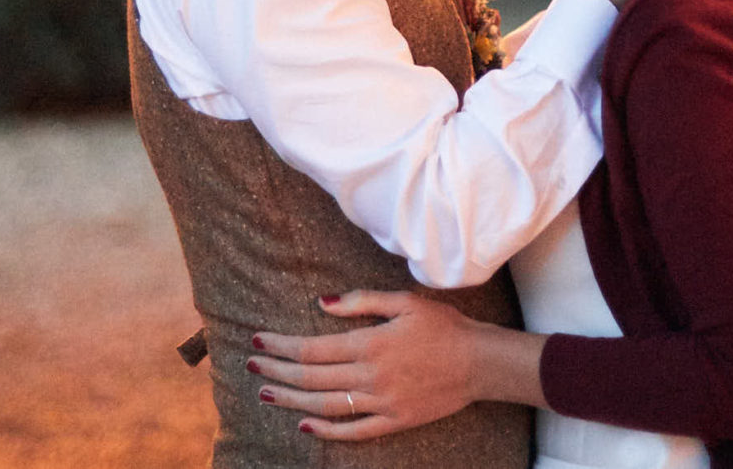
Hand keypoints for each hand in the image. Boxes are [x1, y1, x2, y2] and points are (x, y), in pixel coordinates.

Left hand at [249, 291, 487, 440]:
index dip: (280, 346)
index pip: (312, 348)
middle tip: (251, 366)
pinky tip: (306, 425)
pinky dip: (327, 431)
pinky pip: (354, 431)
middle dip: (277, 372)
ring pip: (325, 406)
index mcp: (370, 344)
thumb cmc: (444, 326)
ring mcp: (381, 403)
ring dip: (292, 401)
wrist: (480, 362)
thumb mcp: (404, 301)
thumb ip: (361, 301)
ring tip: (266, 394)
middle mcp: (370, 376)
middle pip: (311, 378)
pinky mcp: (394, 421)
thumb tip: (322, 302)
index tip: (258, 340)